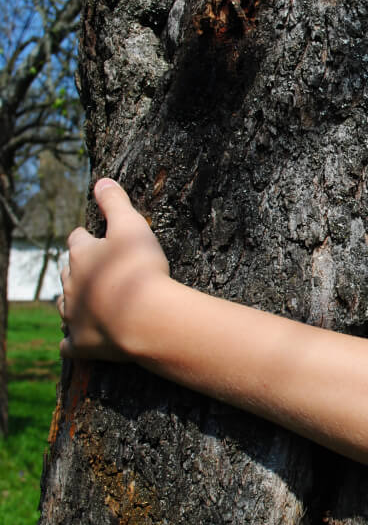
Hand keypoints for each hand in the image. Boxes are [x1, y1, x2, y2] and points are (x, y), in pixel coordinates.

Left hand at [59, 178, 169, 360]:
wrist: (146, 319)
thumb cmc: (140, 270)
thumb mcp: (132, 226)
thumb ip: (116, 202)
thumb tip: (101, 180)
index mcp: (82, 255)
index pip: (78, 240)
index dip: (86, 237)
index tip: (91, 236)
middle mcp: (71, 285)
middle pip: (68, 272)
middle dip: (77, 268)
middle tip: (92, 268)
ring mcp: (74, 316)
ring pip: (64, 306)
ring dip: (72, 301)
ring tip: (83, 300)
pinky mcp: (82, 344)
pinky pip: (69, 343)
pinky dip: (71, 340)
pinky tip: (74, 340)